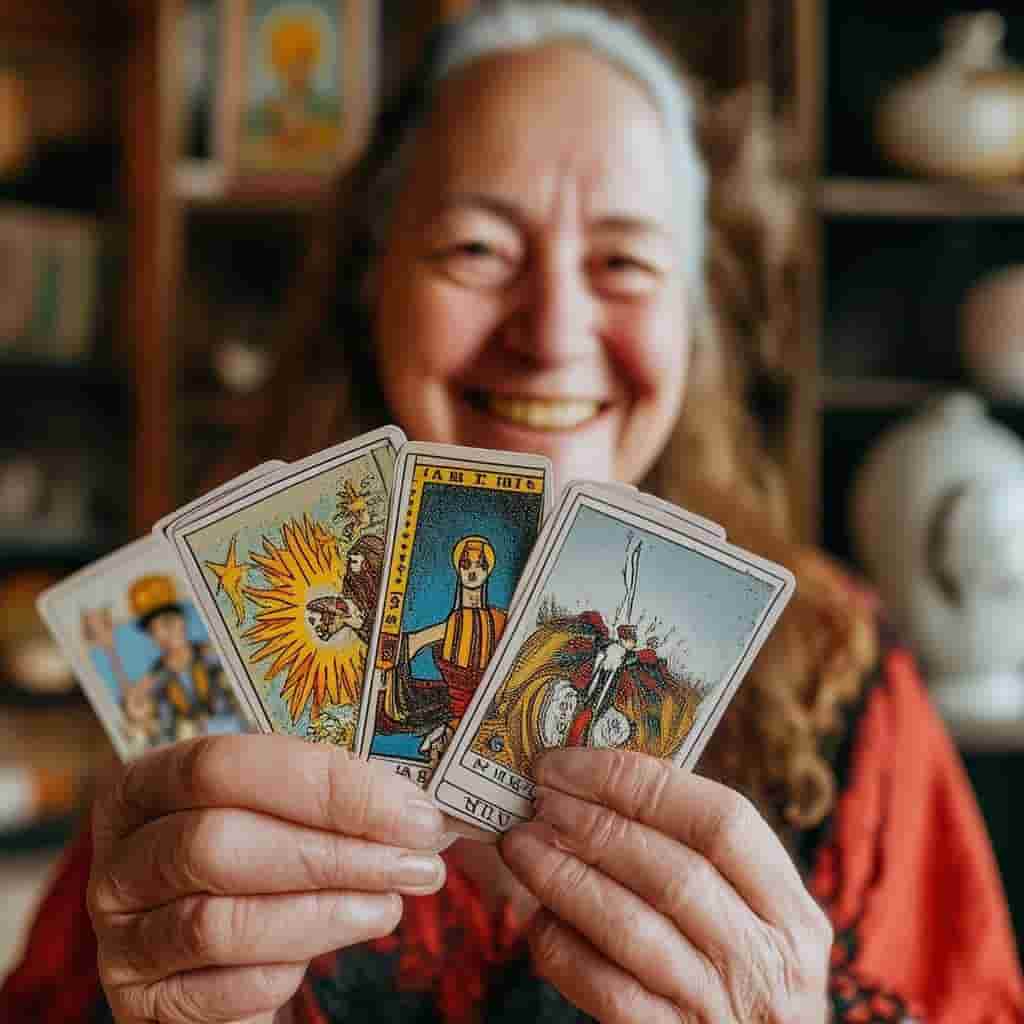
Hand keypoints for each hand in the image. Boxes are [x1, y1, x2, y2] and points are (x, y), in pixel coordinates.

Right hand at [89, 734, 447, 1022]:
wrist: (218, 951)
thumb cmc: (261, 856)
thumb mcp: (279, 810)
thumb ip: (326, 794)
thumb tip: (418, 806)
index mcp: (146, 783)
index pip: (223, 765)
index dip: (325, 786)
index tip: (411, 811)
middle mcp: (119, 857)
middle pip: (218, 844)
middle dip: (333, 854)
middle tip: (416, 863)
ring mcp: (120, 937)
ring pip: (219, 924)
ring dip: (324, 915)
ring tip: (389, 906)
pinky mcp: (144, 1005)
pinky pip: (220, 993)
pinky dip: (284, 973)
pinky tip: (325, 951)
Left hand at [500, 748, 831, 1022]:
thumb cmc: (738, 975)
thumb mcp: (751, 920)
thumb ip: (698, 859)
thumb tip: (598, 783)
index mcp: (791, 912)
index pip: (723, 820)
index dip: (639, 781)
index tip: (572, 763)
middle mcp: (766, 963)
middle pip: (673, 870)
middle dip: (593, 824)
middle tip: (539, 798)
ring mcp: (718, 1010)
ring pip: (631, 927)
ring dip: (564, 876)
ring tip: (519, 843)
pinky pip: (606, 990)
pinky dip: (564, 946)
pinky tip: (537, 917)